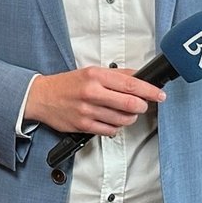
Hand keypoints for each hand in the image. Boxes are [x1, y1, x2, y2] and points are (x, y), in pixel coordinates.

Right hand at [24, 67, 165, 135]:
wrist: (42, 97)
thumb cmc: (67, 84)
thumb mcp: (91, 72)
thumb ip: (117, 75)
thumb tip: (140, 76)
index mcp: (96, 76)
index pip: (131, 84)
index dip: (150, 91)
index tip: (160, 95)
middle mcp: (92, 93)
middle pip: (130, 104)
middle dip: (142, 106)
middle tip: (143, 105)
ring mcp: (87, 111)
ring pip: (122, 120)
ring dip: (130, 118)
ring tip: (125, 113)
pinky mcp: (84, 125)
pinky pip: (110, 131)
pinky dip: (116, 127)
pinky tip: (112, 121)